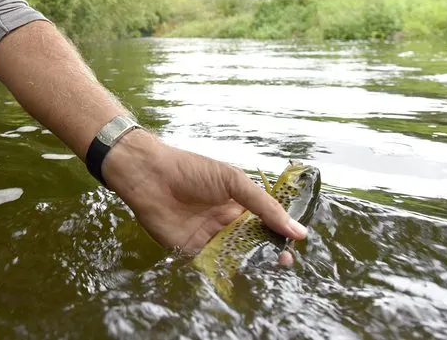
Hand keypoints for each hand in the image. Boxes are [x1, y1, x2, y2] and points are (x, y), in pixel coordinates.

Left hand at [101, 128, 307, 259]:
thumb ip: (263, 205)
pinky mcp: (189, 250)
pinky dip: (225, 272)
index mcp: (236, 204)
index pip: (264, 224)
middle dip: (268, 254)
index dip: (279, 234)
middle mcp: (224, 223)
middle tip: (282, 261)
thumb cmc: (190, 170)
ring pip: (234, 258)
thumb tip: (297, 229)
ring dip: (250, 265)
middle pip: (252, 244)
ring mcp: (208, 237)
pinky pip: (211, 265)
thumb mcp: (233, 181)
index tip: (293, 245)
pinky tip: (239, 275)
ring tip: (265, 269)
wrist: (149, 176)